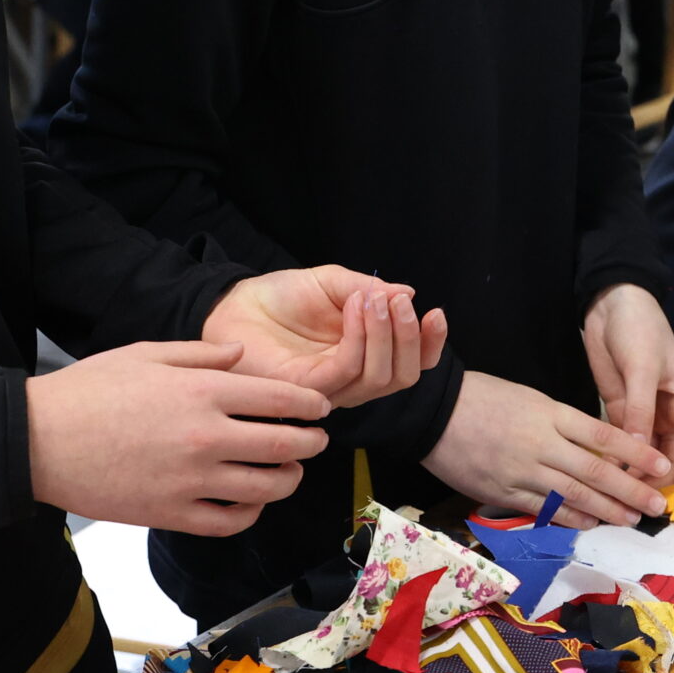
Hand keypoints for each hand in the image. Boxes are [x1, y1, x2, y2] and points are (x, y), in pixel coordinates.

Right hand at [27, 342, 333, 534]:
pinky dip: (249, 514)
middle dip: (310, 443)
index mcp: (202, 392)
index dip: (311, 405)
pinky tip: (251, 502)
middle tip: (316, 441)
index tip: (321, 408)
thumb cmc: (88, 391)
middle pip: (283, 446)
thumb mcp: (147, 354)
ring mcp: (189, 481)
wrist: (36, 441)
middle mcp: (205, 437)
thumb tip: (243, 355)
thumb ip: (203, 355)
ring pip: (264, 489)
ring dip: (287, 481)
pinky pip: (228, 521)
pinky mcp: (169, 514)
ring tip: (290, 472)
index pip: (280, 399)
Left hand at [204, 267, 446, 408]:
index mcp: (366, 355)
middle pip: (403, 376)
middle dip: (409, 338)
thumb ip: (371, 289)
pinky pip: (348, 369)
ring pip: (380, 378)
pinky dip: (360, 337)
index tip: (435, 313)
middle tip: (399, 301)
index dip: (429, 344)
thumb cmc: (283, 297)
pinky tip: (354, 308)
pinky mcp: (307, 389)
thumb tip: (410, 293)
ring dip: (386, 335)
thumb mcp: (335, 283)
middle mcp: (353, 379)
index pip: (410, 363)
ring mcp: (331, 388)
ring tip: (375, 300)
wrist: (238, 303)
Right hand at [423, 371, 673, 528]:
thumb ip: (563, 422)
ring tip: (632, 519)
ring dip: (607, 509)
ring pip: (574, 494)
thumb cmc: (484, 397)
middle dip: (631, 489)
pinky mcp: (504, 492)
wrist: (434, 411)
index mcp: (552, 413)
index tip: (661, 465)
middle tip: (658, 504)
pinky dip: (571, 518)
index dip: (636, 453)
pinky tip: (591, 523)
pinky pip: (544, 509)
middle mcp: (542, 443)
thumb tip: (597, 446)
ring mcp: (523, 471)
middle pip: (596, 471)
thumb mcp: (530, 398)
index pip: (605, 435)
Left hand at [583, 284, 673, 486]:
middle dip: (661, 483)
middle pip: (672, 459)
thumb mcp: (643, 368)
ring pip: (648, 456)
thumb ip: (641, 409)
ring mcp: (645, 416)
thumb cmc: (641, 331)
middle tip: (644, 508)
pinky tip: (606, 478)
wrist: (612, 305)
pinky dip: (618, 462)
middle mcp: (670, 415)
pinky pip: (624, 445)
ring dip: (638, 476)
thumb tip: (638, 453)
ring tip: (624, 500)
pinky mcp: (621, 413)